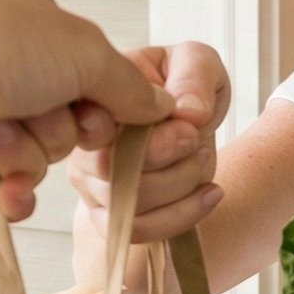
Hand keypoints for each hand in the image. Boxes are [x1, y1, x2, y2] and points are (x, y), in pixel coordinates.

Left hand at [0, 0, 173, 218]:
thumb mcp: (84, 51)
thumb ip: (129, 87)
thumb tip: (162, 109)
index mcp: (33, 24)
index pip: (92, 77)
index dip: (104, 104)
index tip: (102, 112)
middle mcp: (3, 63)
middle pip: (68, 122)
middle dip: (58, 130)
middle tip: (39, 115)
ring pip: (36, 157)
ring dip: (24, 154)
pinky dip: (7, 194)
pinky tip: (4, 191)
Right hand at [68, 41, 230, 242]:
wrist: (191, 119)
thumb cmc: (184, 85)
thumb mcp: (197, 62)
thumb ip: (193, 77)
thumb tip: (187, 114)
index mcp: (94, 99)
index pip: (97, 128)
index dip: (148, 137)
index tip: (188, 124)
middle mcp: (82, 143)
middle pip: (114, 174)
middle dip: (173, 160)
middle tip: (197, 139)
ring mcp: (92, 182)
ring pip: (130, 206)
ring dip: (183, 185)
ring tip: (203, 158)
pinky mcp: (110, 213)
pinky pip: (138, 231)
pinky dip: (183, 216)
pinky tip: (211, 192)